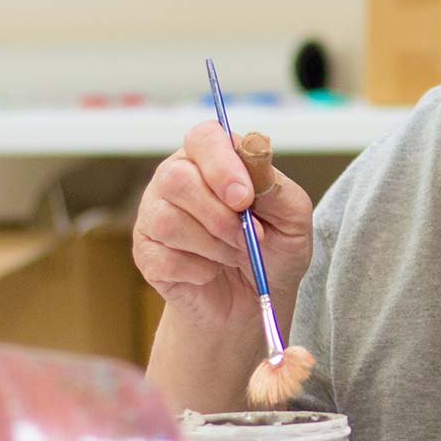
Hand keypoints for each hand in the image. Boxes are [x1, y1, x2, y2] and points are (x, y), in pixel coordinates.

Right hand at [133, 121, 314, 338]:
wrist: (255, 303)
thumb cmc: (273, 252)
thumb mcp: (294, 219)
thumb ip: (277, 188)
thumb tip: (253, 165)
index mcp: (212, 159)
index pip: (203, 138)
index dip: (221, 164)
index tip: (244, 198)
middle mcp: (176, 179)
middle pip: (177, 178)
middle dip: (220, 215)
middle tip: (249, 238)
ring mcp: (154, 216)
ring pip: (169, 221)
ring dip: (214, 246)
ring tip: (234, 255)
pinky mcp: (146, 254)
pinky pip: (165, 259)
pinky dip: (200, 272)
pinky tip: (211, 272)